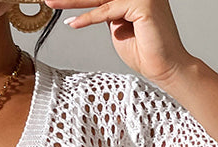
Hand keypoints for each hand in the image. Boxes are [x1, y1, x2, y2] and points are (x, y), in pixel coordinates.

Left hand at [44, 0, 197, 86]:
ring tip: (53, 3)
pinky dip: (89, 17)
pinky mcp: (143, 4)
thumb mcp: (118, 28)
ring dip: (74, 1)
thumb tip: (92, 6)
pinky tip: (73, 23)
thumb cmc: (145, 53)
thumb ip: (107, 13)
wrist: (165, 69)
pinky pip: (108, 10)